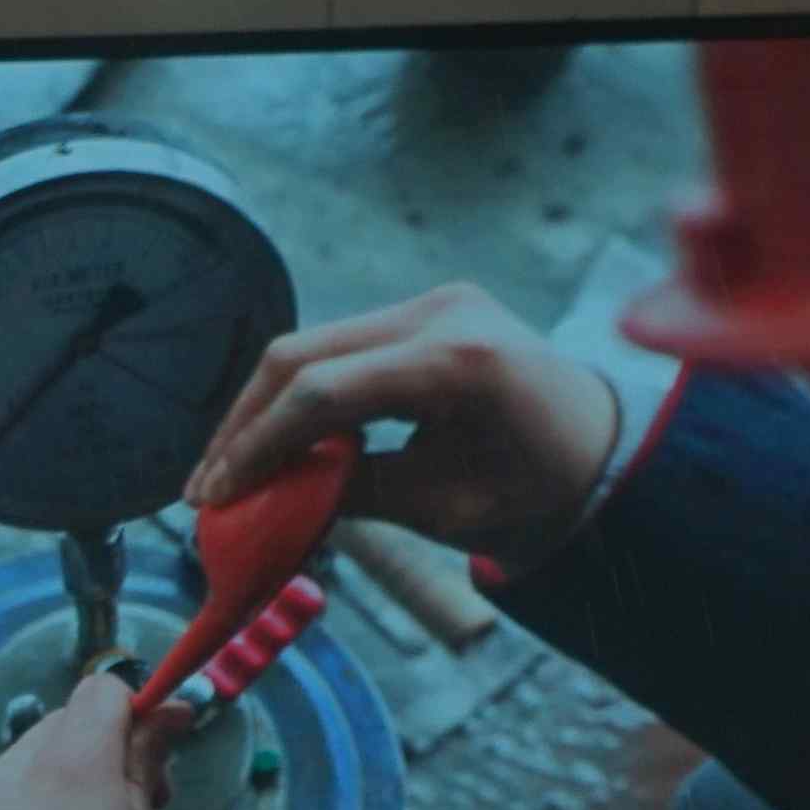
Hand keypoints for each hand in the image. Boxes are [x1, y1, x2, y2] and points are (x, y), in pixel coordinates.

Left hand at [0, 676, 164, 809]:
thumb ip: (142, 773)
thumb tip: (160, 720)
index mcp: (67, 767)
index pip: (101, 694)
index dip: (137, 714)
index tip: (161, 746)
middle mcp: (6, 778)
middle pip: (57, 730)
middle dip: (98, 757)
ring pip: (17, 776)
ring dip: (53, 796)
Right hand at [182, 282, 621, 565]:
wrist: (602, 452)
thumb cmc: (537, 491)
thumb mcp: (442, 508)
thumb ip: (352, 494)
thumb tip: (267, 498)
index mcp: (456, 362)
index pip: (322, 393)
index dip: (258, 446)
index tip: (218, 496)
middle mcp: (441, 312)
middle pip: (302, 355)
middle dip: (244, 424)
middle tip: (207, 485)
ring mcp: (434, 301)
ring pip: (313, 345)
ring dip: (264, 408)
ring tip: (230, 469)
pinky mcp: (428, 310)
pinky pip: (342, 345)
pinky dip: (303, 394)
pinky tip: (276, 441)